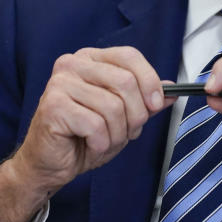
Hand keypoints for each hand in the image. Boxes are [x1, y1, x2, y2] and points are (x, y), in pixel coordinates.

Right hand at [0, 47, 175, 221]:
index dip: (149, 80)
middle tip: (129, 131)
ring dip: (118, 133)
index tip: (156, 103)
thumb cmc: (84, 137)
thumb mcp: (122, 116)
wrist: (49, 164)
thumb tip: (172, 90)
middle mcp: (73, 64)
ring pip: (112, 106)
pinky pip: (96, 124)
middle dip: (135, 114)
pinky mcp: (53, 106)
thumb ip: (145, 101)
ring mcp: (60, 83)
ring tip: (106, 140)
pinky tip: (91, 145)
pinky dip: (101, 142)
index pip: (129, 56)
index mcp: (91, 58)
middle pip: (125, 81)